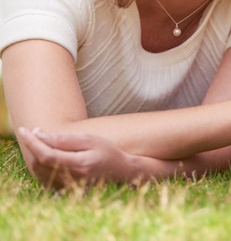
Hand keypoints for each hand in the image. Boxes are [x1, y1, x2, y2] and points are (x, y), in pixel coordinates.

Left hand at [17, 127, 141, 189]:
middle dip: (31, 146)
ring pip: (38, 171)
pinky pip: (42, 176)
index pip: (48, 155)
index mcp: (80, 164)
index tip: (25, 130)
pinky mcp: (62, 189)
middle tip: (30, 132)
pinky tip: (42, 152)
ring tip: (37, 139)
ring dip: (32, 154)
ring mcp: (66, 186)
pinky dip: (37, 163)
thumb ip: (65, 139)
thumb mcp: (90, 139)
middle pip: (40, 163)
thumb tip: (40, 135)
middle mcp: (71, 178)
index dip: (33, 143)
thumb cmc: (106, 151)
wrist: (118, 170)